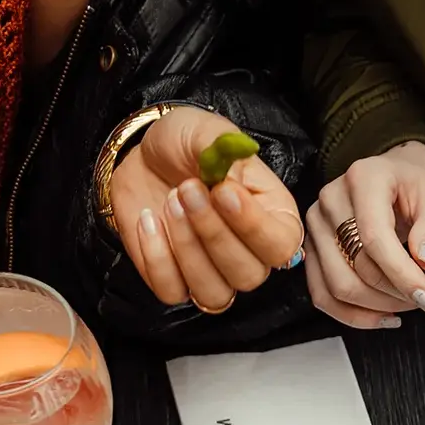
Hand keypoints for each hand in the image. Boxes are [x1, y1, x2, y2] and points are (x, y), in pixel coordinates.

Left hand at [111, 106, 304, 311]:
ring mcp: (212, 274)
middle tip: (187, 188)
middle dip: (213, 233)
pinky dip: (157, 257)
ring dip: (187, 248)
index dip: (254, 227)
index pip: (280, 245)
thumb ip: (224, 144)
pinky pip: (173, 292)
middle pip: (248, 275)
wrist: (143, 160)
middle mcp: (248, 254)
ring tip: (170, 202)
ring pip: (214, 293)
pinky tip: (148, 219)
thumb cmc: (185, 147)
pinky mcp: (175, 282)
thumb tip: (240, 152)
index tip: (223, 191)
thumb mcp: (205, 132)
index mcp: (272, 216)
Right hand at [306, 142, 424, 329]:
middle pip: (357, 268)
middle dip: (397, 294)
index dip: (402, 274)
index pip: (375, 238)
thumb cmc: (420, 183)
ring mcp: (316, 228)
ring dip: (379, 307)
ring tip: (411, 305)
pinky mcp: (313, 252)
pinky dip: (355, 315)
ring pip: (339, 288)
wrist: (400, 174)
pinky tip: (386, 316)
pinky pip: (325, 296)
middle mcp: (331, 201)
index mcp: (363, 178)